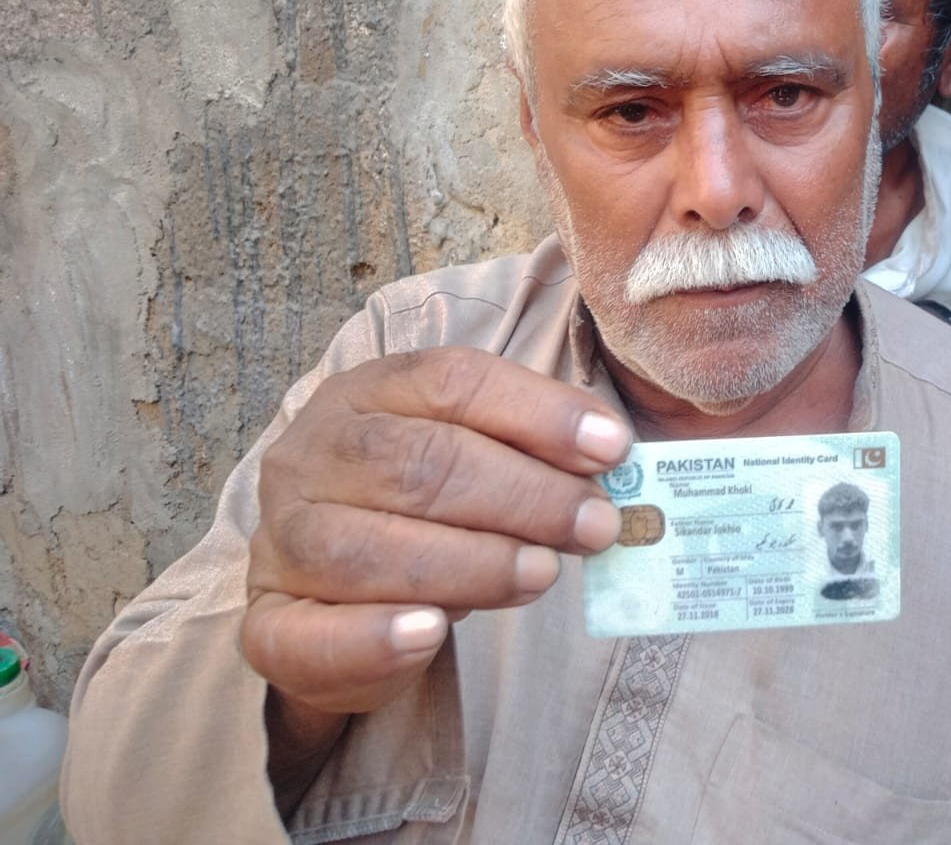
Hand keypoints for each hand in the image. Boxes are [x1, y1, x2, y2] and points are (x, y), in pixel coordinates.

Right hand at [242, 347, 631, 733]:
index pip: (452, 382)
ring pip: (367, 548)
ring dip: (470, 564)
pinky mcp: (269, 623)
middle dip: (523, 496)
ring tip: (543, 575)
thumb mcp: (477, 455)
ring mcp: (281, 538)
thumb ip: (532, 448)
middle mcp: (312, 454)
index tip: (613, 449)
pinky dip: (374, 635)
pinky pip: (308, 633)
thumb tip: (613, 454)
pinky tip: (432, 633)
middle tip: (596, 525)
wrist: (336, 593)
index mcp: (368, 392)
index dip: (538, 413)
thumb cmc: (425, 509)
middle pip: (418, 463)